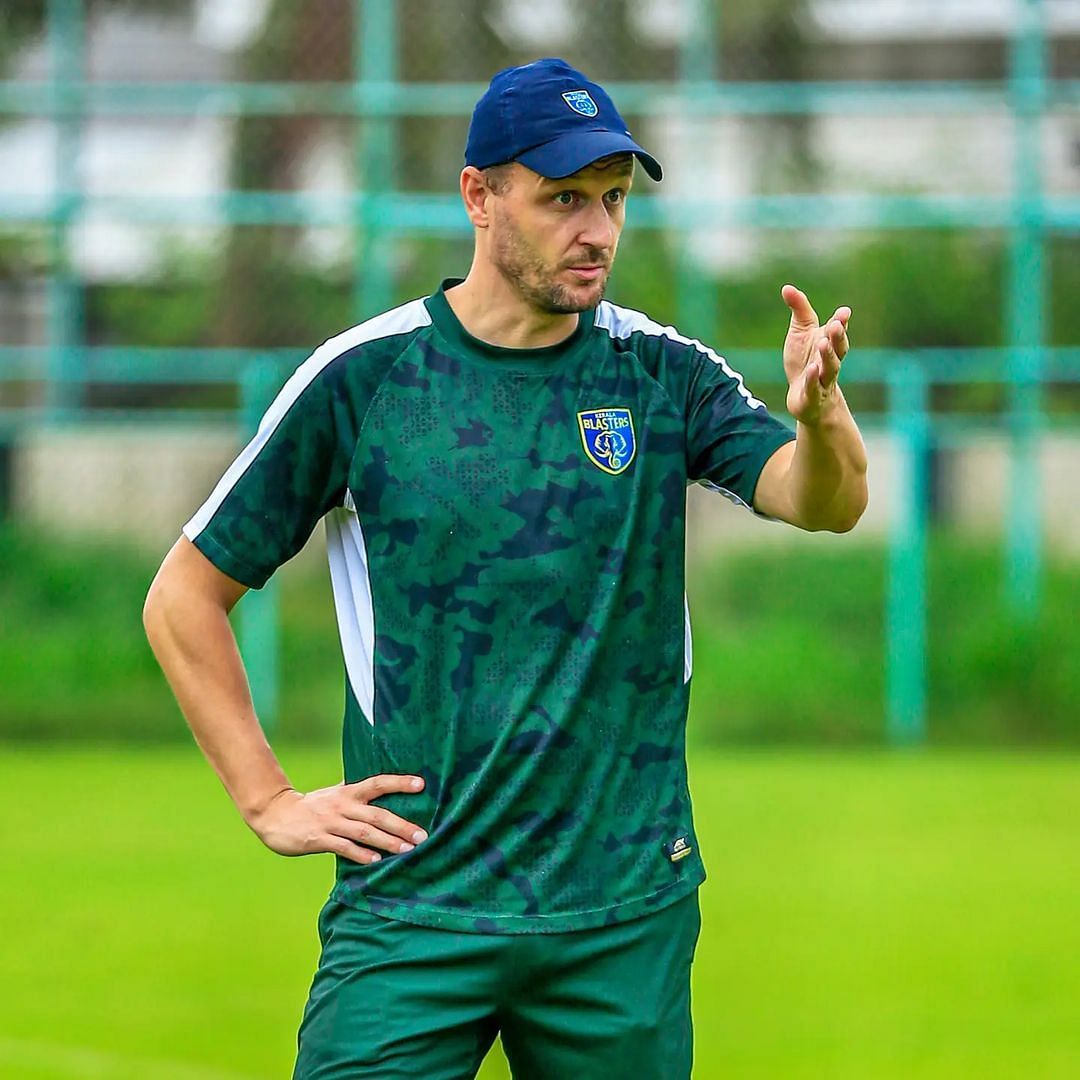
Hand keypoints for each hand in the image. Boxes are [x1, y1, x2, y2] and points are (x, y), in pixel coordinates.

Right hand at [249, 774, 427, 865]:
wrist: (275, 814)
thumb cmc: (311, 805)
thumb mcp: (334, 793)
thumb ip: (356, 791)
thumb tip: (380, 786)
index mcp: (348, 791)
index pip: (378, 783)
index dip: (399, 782)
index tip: (421, 785)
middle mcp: (343, 805)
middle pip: (377, 813)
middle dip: (401, 825)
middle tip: (422, 836)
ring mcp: (331, 822)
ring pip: (364, 831)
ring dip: (387, 841)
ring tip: (406, 850)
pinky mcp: (319, 839)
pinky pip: (343, 847)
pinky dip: (360, 854)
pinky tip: (376, 861)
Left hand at [781, 284, 850, 425]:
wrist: (804, 398)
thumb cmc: (804, 361)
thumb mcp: (800, 333)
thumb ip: (799, 310)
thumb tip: (787, 287)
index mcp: (830, 345)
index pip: (837, 333)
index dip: (841, 323)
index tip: (843, 312)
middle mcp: (829, 362)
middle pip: (837, 349)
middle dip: (837, 337)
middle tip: (835, 325)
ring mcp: (822, 380)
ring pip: (830, 369)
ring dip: (827, 356)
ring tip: (822, 343)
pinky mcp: (812, 397)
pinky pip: (814, 388)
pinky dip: (813, 380)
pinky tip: (811, 369)